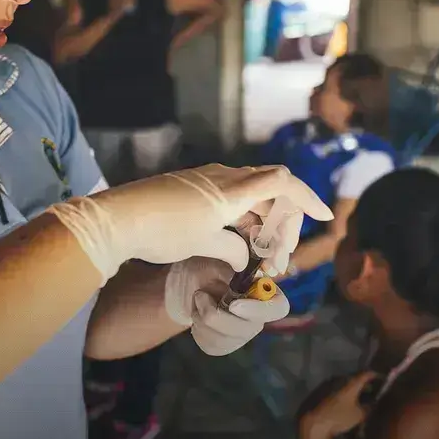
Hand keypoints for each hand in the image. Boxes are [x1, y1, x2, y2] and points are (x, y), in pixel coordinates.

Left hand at [48, 164, 332, 285]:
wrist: (115, 219)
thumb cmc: (162, 231)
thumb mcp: (203, 244)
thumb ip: (233, 248)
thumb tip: (244, 254)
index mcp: (232, 189)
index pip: (282, 183)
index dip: (306, 198)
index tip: (324, 217)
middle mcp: (223, 178)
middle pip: (269, 192)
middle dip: (282, 225)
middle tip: (280, 259)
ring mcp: (206, 182)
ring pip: (249, 198)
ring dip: (261, 226)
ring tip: (262, 258)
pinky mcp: (191, 189)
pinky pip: (230, 200)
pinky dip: (242, 220)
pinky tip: (239, 243)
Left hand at [164, 257, 289, 355]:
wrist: (186, 283)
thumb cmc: (205, 266)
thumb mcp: (217, 259)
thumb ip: (233, 262)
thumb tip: (242, 263)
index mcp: (265, 292)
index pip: (278, 308)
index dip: (258, 310)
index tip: (233, 304)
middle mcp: (258, 316)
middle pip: (247, 329)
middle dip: (216, 314)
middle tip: (200, 294)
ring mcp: (242, 333)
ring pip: (225, 340)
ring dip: (202, 319)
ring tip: (198, 301)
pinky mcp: (224, 345)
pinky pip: (212, 346)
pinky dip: (197, 330)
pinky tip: (197, 315)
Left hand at [301, 372, 381, 437]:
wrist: (312, 423)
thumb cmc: (339, 418)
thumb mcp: (359, 416)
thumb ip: (368, 408)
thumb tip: (372, 403)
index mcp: (350, 383)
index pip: (366, 374)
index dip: (375, 375)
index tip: (381, 379)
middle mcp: (338, 379)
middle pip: (353, 378)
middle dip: (362, 384)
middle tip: (370, 390)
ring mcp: (327, 384)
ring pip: (343, 383)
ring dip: (350, 388)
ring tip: (357, 397)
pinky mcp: (318, 391)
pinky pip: (333, 388)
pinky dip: (340, 392)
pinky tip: (342, 402)